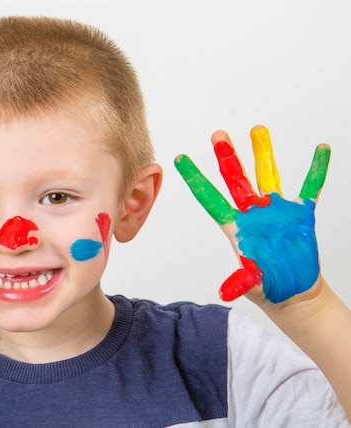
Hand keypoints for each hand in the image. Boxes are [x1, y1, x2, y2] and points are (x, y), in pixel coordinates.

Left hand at [174, 125, 329, 302]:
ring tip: (257, 129)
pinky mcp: (300, 214)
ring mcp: (276, 211)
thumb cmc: (268, 288)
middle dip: (227, 156)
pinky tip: (321, 148)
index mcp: (235, 227)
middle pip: (236, 179)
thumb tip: (226, 292)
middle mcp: (252, 213)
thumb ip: (241, 283)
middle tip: (218, 135)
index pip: (210, 198)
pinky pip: (310, 187)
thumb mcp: (252, 286)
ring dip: (262, 152)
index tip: (180, 159)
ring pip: (267, 175)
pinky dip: (317, 169)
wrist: (293, 292)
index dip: (196, 179)